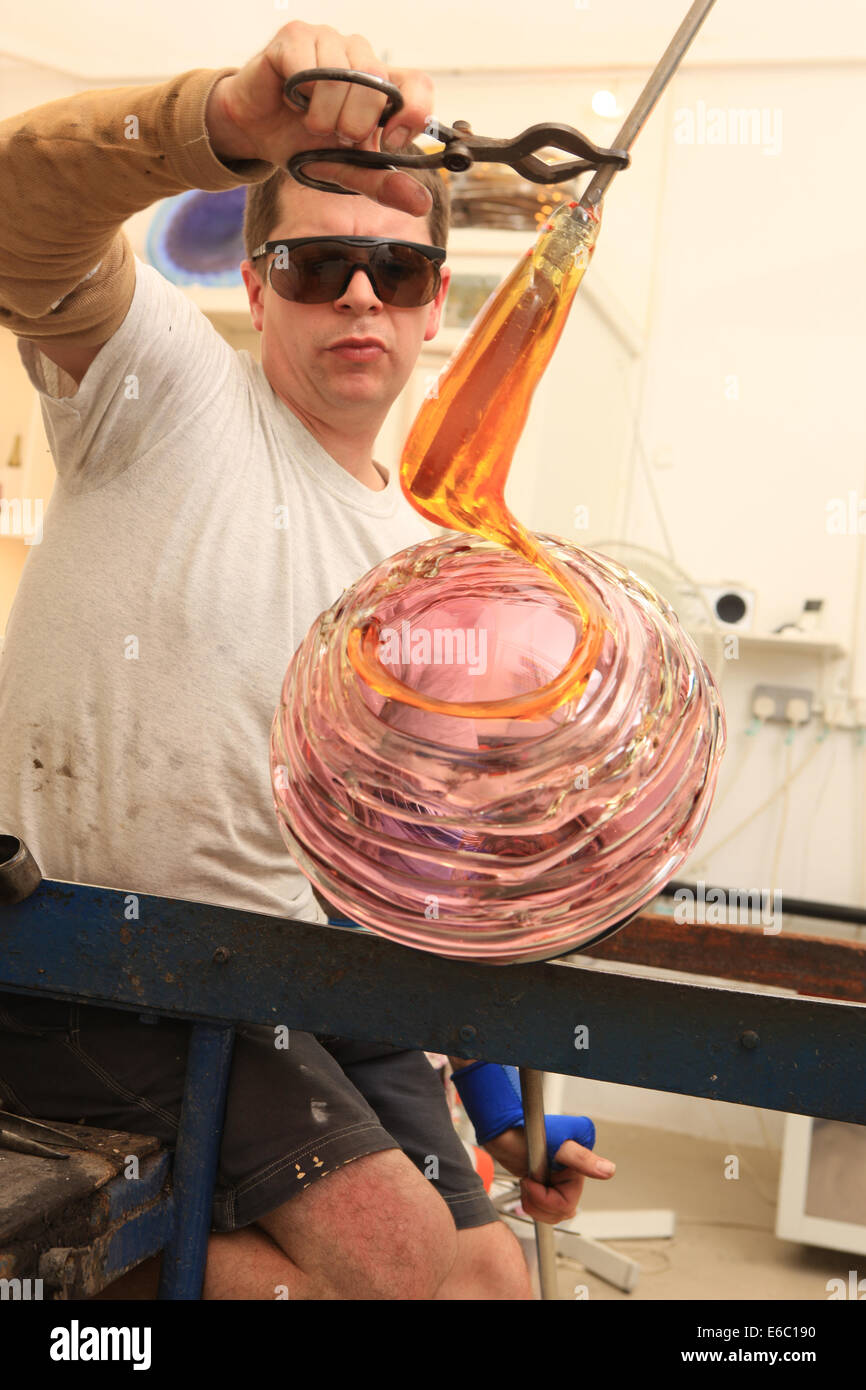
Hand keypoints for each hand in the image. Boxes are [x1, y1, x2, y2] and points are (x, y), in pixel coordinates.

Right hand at [205, 20, 433, 215]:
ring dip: (325, 114)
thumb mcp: (346, 171)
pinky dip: (299, 95)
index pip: (417, 85)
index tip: (389, 140)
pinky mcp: (296, 35)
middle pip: (378, 82)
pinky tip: (291, 99)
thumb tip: (421, 205)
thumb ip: (382, 184)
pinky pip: (307, 66)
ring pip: (343, 75)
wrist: (257, 132)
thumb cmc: (304, 143)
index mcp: (381, 85)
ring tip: (311, 121)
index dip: (412, 112)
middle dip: (355, 123)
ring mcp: (329, 40)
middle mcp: (360, 55)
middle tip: (335, 135)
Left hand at [483, 1126, 615, 1225]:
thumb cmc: (525, 1130)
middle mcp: (572, 1172)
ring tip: (526, 1181)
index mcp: (580, 1164)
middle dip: (539, 1202)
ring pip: (553, 1212)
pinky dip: (531, 1202)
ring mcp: (559, 1179)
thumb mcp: (555, 1144)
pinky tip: (526, 1183)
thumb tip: (609, 1170)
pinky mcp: (547, 1183)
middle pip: (561, 1211)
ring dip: (533, 1203)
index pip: (567, 1203)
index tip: (531, 1183)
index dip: (546, 1199)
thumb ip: (582, 1159)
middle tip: (527, 1182)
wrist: (501, 1129)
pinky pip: (544, 1208)